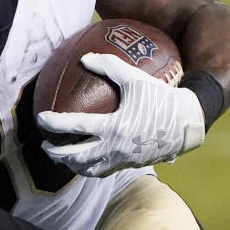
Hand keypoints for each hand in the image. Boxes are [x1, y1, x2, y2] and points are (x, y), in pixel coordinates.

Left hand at [37, 53, 204, 176]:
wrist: (189, 123)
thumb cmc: (162, 97)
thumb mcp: (136, 78)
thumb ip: (109, 66)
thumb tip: (84, 57)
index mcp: (114, 126)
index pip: (75, 126)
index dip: (54, 123)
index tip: (40, 118)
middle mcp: (116, 147)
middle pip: (76, 156)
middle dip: (56, 152)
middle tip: (45, 144)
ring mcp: (123, 159)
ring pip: (89, 169)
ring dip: (71, 164)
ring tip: (61, 157)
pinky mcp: (131, 165)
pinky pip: (104, 171)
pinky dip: (90, 168)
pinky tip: (85, 161)